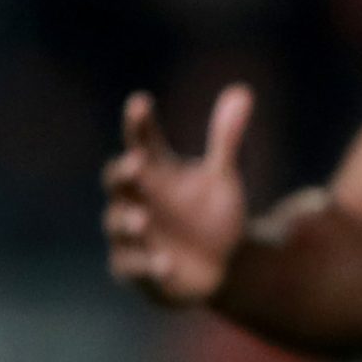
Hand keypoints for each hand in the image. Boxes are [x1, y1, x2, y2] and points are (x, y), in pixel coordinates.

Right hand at [101, 87, 252, 307]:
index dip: (139, 123)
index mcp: (155, 172)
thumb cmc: (208, 212)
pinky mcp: (136, 270)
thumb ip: (225, 137)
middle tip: (136, 163)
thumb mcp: (220, 176)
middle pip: (119, 182)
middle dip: (125, 173)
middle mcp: (136, 200)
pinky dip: (150, 266)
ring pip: (120, 226)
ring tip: (142, 219)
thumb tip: (242, 91)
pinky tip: (167, 263)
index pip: (141, 141)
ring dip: (130, 222)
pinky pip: (137, 268)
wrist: (215, 265)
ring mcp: (131, 236)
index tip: (140, 101)